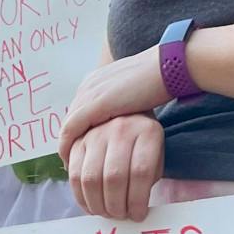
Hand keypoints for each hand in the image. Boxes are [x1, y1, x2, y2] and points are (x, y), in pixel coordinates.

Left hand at [59, 48, 168, 163]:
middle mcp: (88, 85)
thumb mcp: (131, 93)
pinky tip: (71, 161)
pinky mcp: (94, 103)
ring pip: (67, 125)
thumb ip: (120, 104)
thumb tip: (121, 122)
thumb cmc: (158, 81)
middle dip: (68, 141)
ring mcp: (89, 93)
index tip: (78, 150)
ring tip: (70, 166)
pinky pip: (72, 128)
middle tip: (69, 163)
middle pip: (69, 118)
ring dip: (67, 147)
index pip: (77, 111)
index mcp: (96, 80)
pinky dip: (69, 146)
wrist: (166, 67)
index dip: (76, 132)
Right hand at [68, 115, 164, 221]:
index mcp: (148, 131)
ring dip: (98, 205)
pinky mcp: (77, 142)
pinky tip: (92, 207)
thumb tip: (132, 212)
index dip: (137, 200)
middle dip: (116, 206)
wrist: (123, 116)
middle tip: (120, 216)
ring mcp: (96, 133)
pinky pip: (74, 176)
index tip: (138, 215)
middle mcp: (120, 128)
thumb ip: (147, 181)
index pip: (141, 172)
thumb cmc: (143, 146)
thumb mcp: (156, 157)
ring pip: (91, 179)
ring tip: (107, 213)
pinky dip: (81, 198)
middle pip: (114, 177)